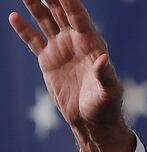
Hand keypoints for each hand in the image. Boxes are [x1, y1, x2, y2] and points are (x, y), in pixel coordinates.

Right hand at [9, 0, 134, 151]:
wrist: (91, 121)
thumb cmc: (106, 106)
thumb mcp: (109, 92)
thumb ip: (105, 75)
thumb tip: (103, 59)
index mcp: (92, 44)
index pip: (78, 16)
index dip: (69, 0)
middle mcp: (76, 42)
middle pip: (61, 12)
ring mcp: (61, 49)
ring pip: (46, 21)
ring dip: (35, 5)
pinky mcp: (48, 61)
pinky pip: (33, 40)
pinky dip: (24, 29)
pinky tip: (14, 16)